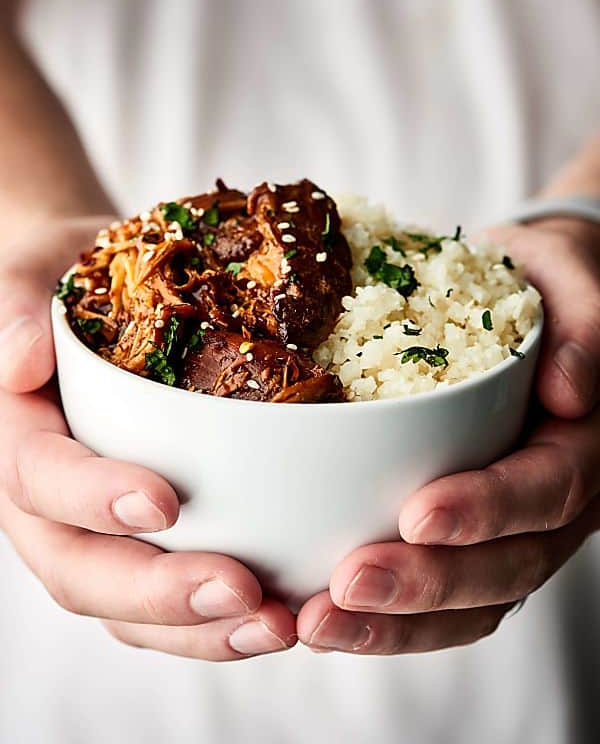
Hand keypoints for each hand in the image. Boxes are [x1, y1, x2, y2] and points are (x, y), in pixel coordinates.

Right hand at [0, 215, 295, 660]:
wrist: (99, 301)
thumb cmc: (69, 284)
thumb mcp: (36, 273)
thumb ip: (17, 305)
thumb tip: (21, 358)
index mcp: (21, 441)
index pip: (40, 482)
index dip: (93, 498)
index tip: (164, 499)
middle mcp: (52, 504)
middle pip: (85, 572)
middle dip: (160, 592)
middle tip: (241, 591)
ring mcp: (99, 533)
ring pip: (129, 609)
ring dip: (200, 629)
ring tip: (276, 624)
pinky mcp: (146, 543)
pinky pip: (170, 602)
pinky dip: (218, 622)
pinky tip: (282, 614)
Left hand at [297, 216, 599, 653]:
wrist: (526, 302)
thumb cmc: (540, 282)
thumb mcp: (566, 271)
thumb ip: (583, 315)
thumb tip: (572, 390)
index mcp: (582, 440)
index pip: (548, 487)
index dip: (488, 509)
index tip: (418, 514)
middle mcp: (554, 499)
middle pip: (507, 566)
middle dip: (427, 585)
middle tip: (346, 587)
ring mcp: (513, 527)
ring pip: (470, 601)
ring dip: (396, 623)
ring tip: (317, 624)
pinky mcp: (471, 536)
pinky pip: (440, 597)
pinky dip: (387, 619)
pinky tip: (322, 617)